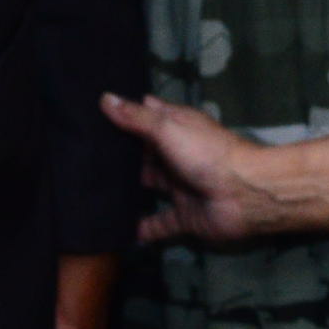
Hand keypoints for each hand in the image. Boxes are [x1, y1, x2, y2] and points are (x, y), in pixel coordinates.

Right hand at [101, 92, 276, 244]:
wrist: (244, 194)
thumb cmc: (205, 153)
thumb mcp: (167, 128)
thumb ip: (136, 117)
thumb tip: (104, 98)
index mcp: (175, 128)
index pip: (146, 118)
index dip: (124, 115)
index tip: (92, 116)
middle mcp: (176, 156)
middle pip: (144, 154)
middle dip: (121, 156)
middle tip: (84, 157)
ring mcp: (180, 187)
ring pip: (148, 187)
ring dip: (128, 191)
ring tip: (94, 192)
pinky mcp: (184, 217)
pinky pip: (159, 224)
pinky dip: (143, 229)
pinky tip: (119, 230)